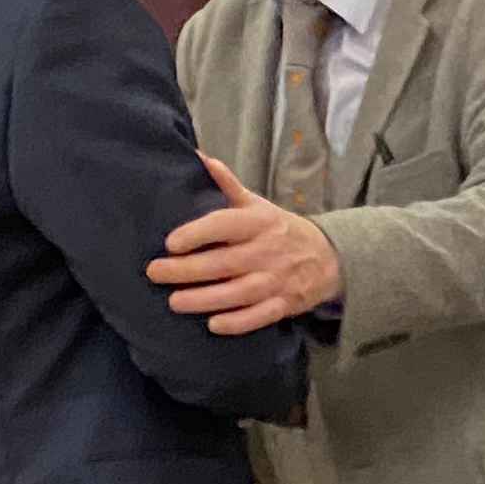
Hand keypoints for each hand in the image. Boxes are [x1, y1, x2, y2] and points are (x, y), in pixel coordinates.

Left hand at [151, 159, 343, 333]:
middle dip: (188, 270)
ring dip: (206, 299)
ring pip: (238, 292)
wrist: (329, 258)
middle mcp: (268, 251)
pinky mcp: (285, 304)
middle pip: (224, 263)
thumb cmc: (280, 230)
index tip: (170, 242)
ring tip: (175, 302)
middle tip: (155, 272)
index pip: (225, 225)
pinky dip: (239, 322)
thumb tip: (200, 158)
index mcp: (259, 222)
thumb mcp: (257, 204)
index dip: (197, 233)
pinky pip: (261, 316)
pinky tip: (214, 324)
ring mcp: (278, 280)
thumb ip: (227, 185)